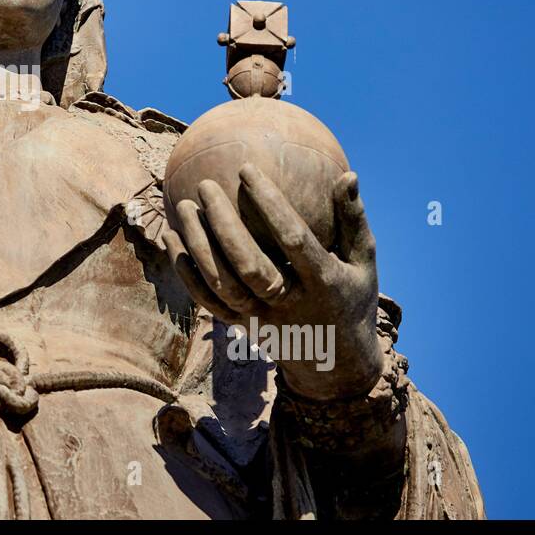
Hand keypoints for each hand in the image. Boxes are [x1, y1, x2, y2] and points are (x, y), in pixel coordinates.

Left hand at [164, 163, 381, 400]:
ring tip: (183, 207)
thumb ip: (354, 220)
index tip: (247, 169)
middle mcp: (289, 304)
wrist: (337, 365)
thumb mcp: (364, 262)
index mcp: (322, 283)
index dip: (270, 205)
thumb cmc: (352, 297)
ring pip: (223, 284)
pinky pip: (208, 301)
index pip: (293, 239)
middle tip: (205, 186)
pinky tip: (170, 238)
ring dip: (198, 246)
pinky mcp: (242, 328)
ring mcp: (262, 319)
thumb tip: (349, 174)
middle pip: (249, 264)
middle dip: (223, 223)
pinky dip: (186, 272)